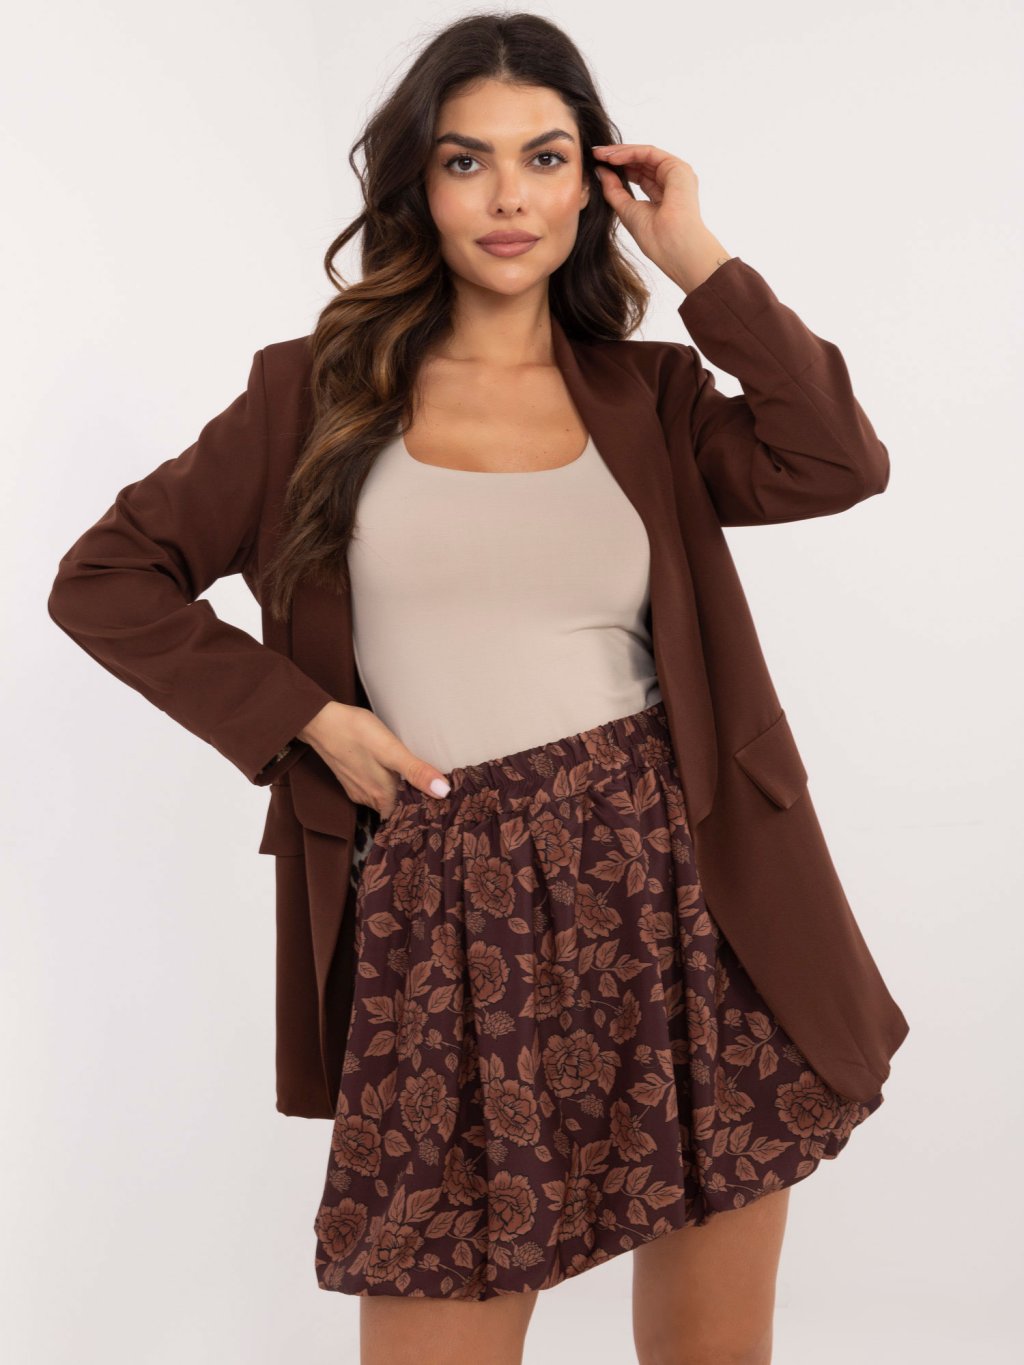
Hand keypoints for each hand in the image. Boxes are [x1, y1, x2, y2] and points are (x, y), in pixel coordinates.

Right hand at [298, 701, 450, 816]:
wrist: (320, 721)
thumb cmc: (356, 732)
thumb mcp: (391, 750)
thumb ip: (416, 771)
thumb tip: (444, 792)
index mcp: (382, 796)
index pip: (407, 818)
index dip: (425, 815)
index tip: (444, 810)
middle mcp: (370, 799)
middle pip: (397, 811)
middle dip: (415, 806)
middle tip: (439, 798)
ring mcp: (358, 791)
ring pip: (385, 802)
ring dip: (401, 796)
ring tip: (423, 787)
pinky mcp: (351, 781)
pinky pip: (374, 792)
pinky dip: (387, 789)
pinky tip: (396, 777)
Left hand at [591, 143, 731, 292]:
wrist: (672, 246)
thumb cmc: (655, 238)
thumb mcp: (626, 210)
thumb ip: (613, 190)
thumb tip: (600, 171)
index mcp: (664, 195)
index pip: (639, 176)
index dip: (618, 169)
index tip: (598, 166)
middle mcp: (672, 182)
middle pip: (642, 163)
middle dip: (617, 157)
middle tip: (595, 155)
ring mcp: (677, 174)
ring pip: (645, 155)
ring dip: (620, 153)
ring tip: (600, 154)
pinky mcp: (677, 168)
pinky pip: (649, 153)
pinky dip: (629, 153)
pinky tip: (612, 157)